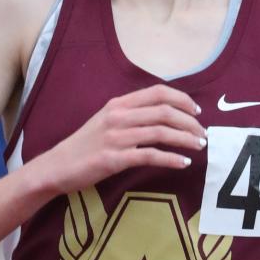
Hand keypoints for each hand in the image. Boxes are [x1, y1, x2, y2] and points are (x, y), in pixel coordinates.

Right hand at [35, 84, 205, 195]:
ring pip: (161, 133)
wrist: (56, 166)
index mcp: (118, 104)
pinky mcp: (114, 159)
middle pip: (165, 112)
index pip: (158, 92)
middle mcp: (119, 116)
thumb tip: (162, 116)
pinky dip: (171, 159)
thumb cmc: (84, 146)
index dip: (182, 99)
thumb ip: (130, 115)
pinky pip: (150, 156)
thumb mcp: (106, 121)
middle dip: (190, 123)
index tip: (197, 111)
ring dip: (186, 139)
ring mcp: (116, 137)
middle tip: (203, 134)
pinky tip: (184, 163)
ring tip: (199, 147)